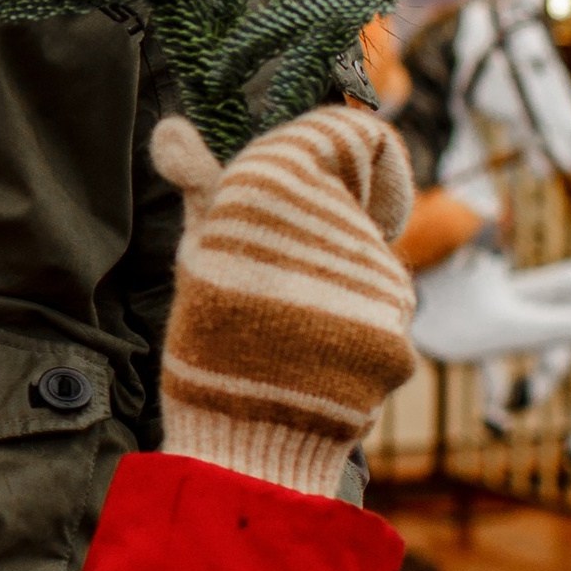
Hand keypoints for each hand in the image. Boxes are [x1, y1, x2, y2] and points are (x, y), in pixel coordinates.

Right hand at [152, 106, 416, 497]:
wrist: (237, 443)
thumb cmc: (209, 340)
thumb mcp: (200, 253)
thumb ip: (202, 184)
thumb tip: (172, 128)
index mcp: (279, 186)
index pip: (356, 135)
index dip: (361, 156)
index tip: (342, 186)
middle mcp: (334, 220)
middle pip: (363, 212)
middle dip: (333, 242)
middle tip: (282, 286)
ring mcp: (373, 277)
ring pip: (374, 267)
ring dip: (343, 292)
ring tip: (292, 335)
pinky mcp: (398, 328)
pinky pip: (387, 318)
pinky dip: (358, 336)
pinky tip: (319, 364)